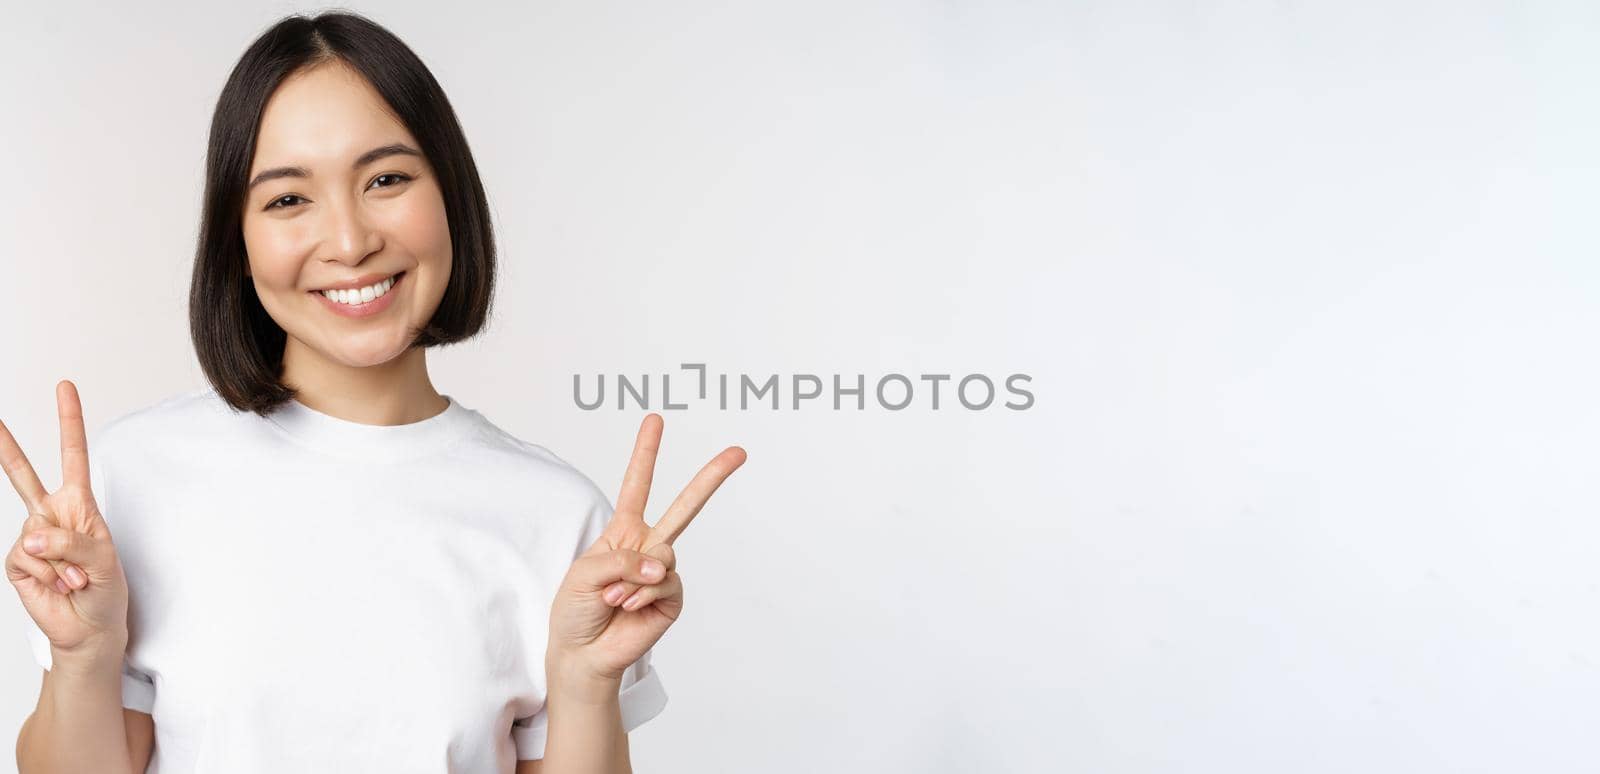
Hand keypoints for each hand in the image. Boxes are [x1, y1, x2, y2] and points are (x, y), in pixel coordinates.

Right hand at [1, 381, 129, 658]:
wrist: (91, 628)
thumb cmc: (106, 591)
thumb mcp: (104, 562)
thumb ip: (72, 542)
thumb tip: (32, 534)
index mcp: (80, 505)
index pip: (73, 456)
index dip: (68, 421)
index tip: (65, 386)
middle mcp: (53, 515)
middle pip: (24, 475)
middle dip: (7, 447)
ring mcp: (33, 538)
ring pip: (38, 532)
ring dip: (64, 562)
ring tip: (77, 579)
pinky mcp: (19, 562)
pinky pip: (28, 556)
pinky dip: (49, 574)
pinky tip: (60, 586)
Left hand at [546, 413, 745, 684]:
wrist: (582, 653)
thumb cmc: (575, 610)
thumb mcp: (584, 573)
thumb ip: (623, 559)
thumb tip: (663, 564)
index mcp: (623, 532)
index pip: (637, 485)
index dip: (646, 452)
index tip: (655, 420)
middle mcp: (647, 547)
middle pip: (684, 507)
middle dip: (711, 477)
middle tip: (739, 452)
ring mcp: (662, 572)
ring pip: (668, 550)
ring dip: (632, 578)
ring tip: (613, 598)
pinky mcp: (672, 598)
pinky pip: (665, 582)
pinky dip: (642, 593)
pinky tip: (627, 607)